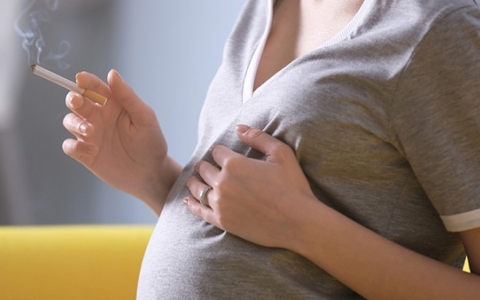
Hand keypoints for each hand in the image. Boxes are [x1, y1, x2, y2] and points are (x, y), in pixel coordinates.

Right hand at [62, 70, 173, 208]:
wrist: (152, 173)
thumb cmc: (151, 143)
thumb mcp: (144, 117)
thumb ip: (127, 96)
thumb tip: (112, 73)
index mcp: (113, 105)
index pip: (95, 87)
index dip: (86, 80)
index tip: (81, 78)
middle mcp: (99, 117)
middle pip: (77, 101)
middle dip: (73, 99)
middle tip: (78, 102)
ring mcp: (91, 135)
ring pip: (69, 121)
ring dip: (74, 123)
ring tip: (91, 131)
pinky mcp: (86, 154)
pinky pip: (69, 146)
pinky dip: (74, 146)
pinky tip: (90, 150)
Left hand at [184, 125, 318, 248]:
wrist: (298, 222)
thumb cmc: (293, 186)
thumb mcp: (281, 153)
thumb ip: (258, 137)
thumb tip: (238, 128)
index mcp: (235, 163)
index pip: (217, 152)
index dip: (219, 152)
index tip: (220, 154)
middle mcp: (223, 182)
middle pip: (205, 170)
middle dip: (204, 166)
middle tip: (202, 167)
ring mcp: (220, 203)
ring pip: (199, 189)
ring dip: (194, 183)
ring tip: (192, 181)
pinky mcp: (222, 221)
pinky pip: (200, 211)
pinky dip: (192, 205)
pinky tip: (188, 201)